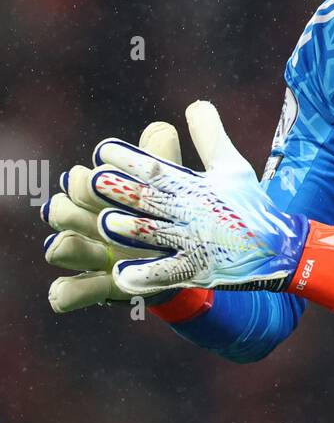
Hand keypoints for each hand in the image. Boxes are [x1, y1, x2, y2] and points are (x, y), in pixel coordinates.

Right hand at [44, 121, 181, 312]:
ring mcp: (91, 257)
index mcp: (102, 195)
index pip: (80, 182)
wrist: (185, 258)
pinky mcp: (98, 288)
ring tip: (70, 248)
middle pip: (61, 212)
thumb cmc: (171, 213)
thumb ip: (164, 156)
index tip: (98, 180)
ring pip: (61, 249)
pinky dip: (65, 294)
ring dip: (66, 247)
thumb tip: (161, 127)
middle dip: (71, 211)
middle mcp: (88, 223)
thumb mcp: (172, 185)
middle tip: (95, 216)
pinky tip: (62, 295)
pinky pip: (68, 293)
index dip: (85, 183)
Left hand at [92, 101, 309, 297]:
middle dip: (122, 190)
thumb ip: (210, 135)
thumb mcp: (232, 166)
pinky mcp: (198, 270)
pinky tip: (121, 276)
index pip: (157, 167)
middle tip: (92, 180)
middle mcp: (191, 213)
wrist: (277, 249)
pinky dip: (146, 276)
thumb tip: (195, 104)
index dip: (129, 157)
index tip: (102, 150)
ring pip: (156, 235)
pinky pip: (168, 274)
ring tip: (104, 223)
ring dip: (130, 230)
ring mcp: (194, 243)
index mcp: (195, 186)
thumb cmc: (249, 206)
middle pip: (151, 199)